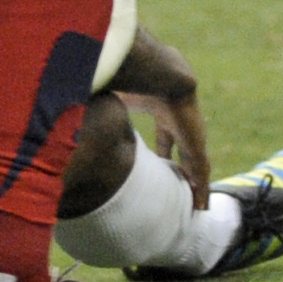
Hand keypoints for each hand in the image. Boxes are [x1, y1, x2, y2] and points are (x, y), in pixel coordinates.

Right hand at [118, 85, 210, 206]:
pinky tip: (201, 204)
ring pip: (196, 165)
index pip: (166, 136)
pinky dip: (202, 188)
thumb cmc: (140, 82)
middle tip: (184, 189)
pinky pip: (201, 171)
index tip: (162, 163)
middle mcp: (180, 124)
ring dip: (196, 184)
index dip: (165, 151)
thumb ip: (106, 107)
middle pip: (185, 153)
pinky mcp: (197, 143)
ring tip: (197, 205)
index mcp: (164, 112)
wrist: (162, 75)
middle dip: (185, 171)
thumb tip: (80, 105)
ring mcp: (192, 134)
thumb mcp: (120, 99)